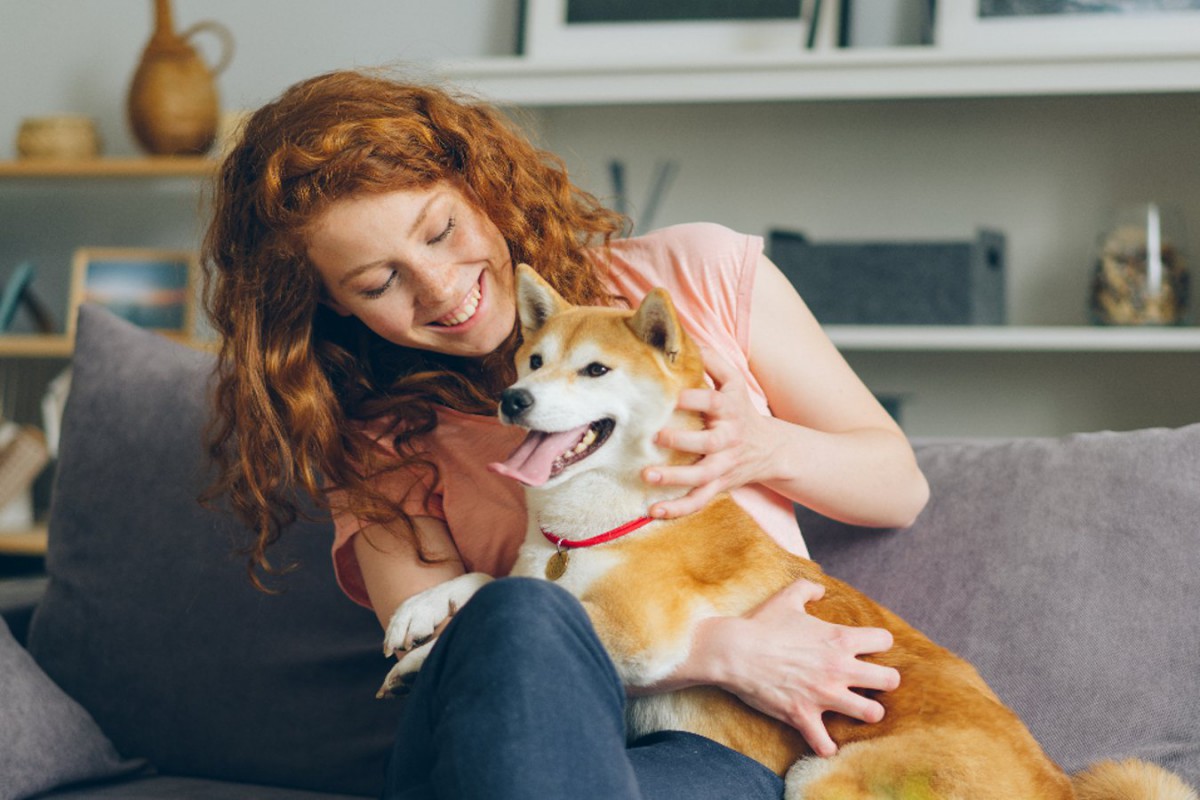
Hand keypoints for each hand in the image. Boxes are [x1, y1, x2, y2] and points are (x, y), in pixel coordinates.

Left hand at [645, 347, 774, 517]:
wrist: (771, 449)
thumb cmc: (740, 409)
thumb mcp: (733, 382)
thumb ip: (712, 361)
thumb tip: (686, 338)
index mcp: (729, 410)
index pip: (714, 403)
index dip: (696, 399)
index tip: (675, 396)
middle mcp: (727, 440)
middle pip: (708, 444)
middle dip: (683, 441)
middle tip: (657, 436)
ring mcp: (722, 467)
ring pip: (701, 478)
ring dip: (674, 480)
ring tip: (648, 476)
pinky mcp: (718, 486)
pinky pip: (698, 501)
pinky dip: (677, 509)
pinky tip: (653, 511)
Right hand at [698, 579, 899, 756]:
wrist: (734, 651)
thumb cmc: (761, 624)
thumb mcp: (787, 598)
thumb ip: (808, 589)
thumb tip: (820, 589)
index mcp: (839, 639)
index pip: (884, 640)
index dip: (879, 643)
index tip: (869, 647)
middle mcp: (839, 668)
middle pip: (889, 680)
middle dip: (885, 681)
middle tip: (872, 682)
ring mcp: (823, 695)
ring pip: (871, 713)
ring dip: (867, 713)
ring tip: (859, 710)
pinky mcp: (803, 716)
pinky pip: (825, 743)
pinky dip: (826, 745)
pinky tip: (825, 742)